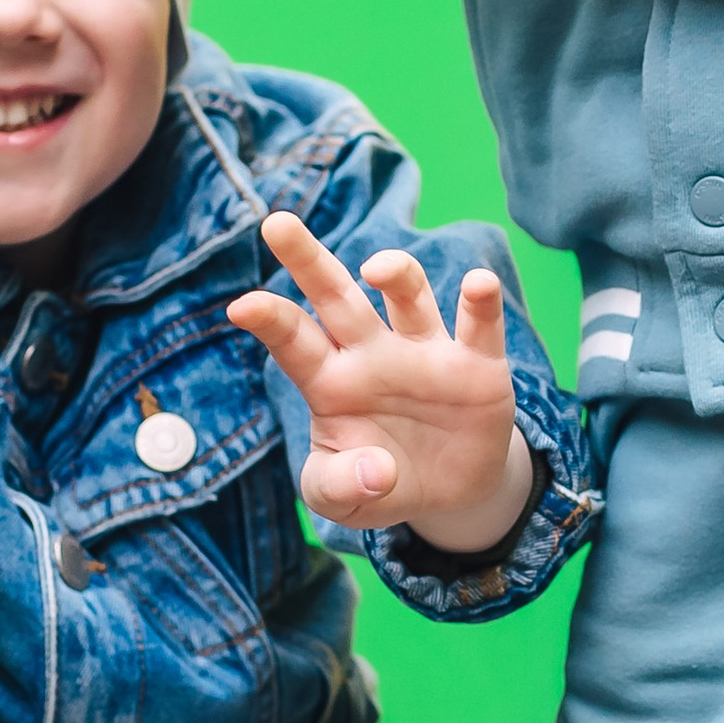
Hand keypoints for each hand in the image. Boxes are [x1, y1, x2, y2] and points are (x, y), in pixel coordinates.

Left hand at [228, 211, 536, 555]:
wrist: (448, 494)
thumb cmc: (377, 482)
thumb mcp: (341, 499)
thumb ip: (341, 487)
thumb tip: (378, 472)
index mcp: (330, 381)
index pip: (295, 342)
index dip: (271, 322)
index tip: (242, 306)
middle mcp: (373, 353)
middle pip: (336, 295)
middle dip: (307, 259)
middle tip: (277, 223)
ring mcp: (425, 352)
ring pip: (407, 295)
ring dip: (396, 273)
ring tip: (378, 270)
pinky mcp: (477, 364)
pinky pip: (480, 324)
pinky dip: (481, 300)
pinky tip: (478, 285)